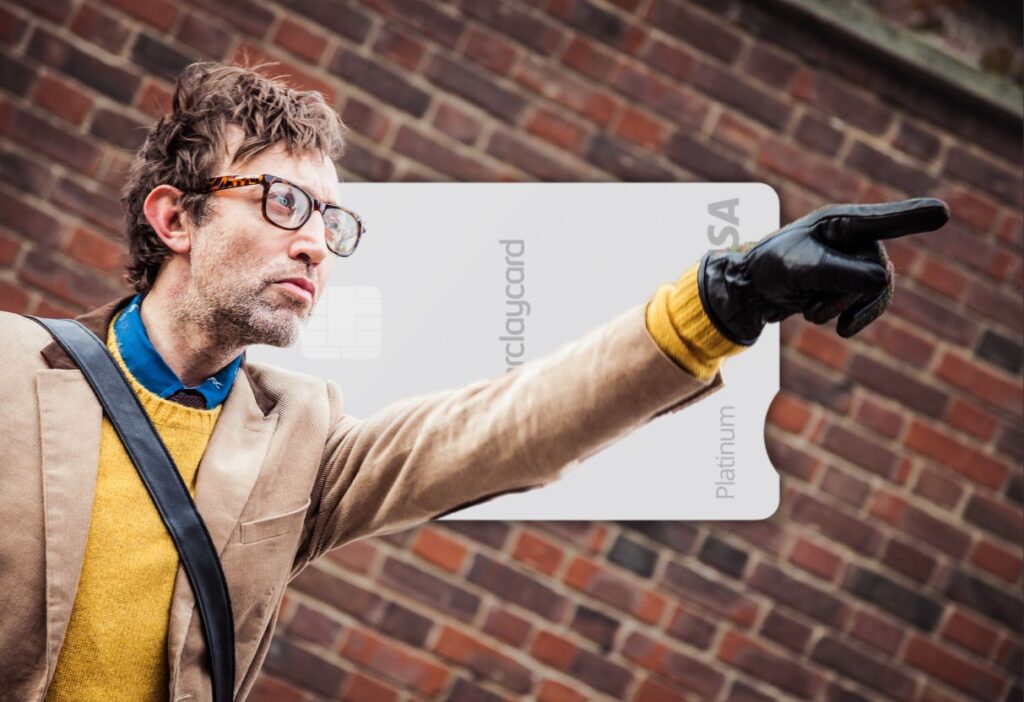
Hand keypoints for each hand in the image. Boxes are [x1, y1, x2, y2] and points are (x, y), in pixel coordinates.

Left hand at [697, 198, 949, 344]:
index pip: (883, 221)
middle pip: (875, 272)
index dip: (912, 218)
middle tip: (811, 304)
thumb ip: (840, 272)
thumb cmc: (773, 267)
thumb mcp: (800, 269)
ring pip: (873, 292)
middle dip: (843, 295)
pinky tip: (842, 330)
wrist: (753, 289)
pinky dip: (855, 318)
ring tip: (812, 313)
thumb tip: (883, 279)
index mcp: (841, 223)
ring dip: (842, 308)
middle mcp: (856, 239)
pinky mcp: (854, 283)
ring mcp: (857, 261)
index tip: (943, 213)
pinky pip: (871, 304)